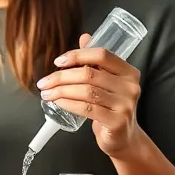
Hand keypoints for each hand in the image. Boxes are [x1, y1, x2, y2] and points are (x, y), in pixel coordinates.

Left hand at [37, 33, 144, 159]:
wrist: (124, 137)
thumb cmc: (111, 107)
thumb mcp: (107, 82)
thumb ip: (97, 61)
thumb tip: (84, 37)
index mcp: (128, 72)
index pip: (102, 55)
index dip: (78, 55)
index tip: (58, 62)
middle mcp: (130, 86)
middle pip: (90, 74)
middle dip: (61, 77)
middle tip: (44, 82)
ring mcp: (125, 104)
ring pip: (87, 91)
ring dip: (61, 91)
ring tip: (47, 93)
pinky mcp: (117, 121)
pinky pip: (87, 109)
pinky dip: (68, 104)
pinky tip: (57, 102)